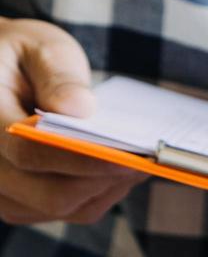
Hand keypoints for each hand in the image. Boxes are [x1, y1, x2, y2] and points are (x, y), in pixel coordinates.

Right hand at [0, 19, 144, 224]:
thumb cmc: (21, 56)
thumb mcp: (39, 47)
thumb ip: (57, 74)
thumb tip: (79, 108)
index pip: (29, 154)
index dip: (82, 160)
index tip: (129, 157)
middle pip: (50, 195)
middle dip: (103, 180)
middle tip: (145, 161)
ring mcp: (0, 190)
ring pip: (61, 208)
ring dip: (105, 189)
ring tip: (138, 161)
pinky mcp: (19, 200)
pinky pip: (65, 210)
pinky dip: (97, 193)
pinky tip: (120, 169)